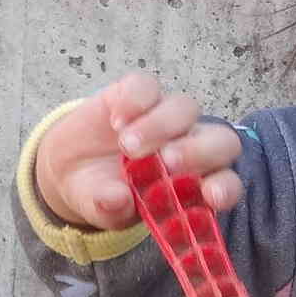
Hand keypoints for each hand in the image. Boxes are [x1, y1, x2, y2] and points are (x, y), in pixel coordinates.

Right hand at [33, 71, 246, 228]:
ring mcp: (167, 117)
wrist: (69, 167)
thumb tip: (117, 199)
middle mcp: (190, 146)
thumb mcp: (102, 209)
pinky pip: (148, 86)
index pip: (226, 182)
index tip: (211, 195)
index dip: (226, 188)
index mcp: (193, 184)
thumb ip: (112, 209)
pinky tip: (116, 121)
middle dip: (199, 150)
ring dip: (160, 126)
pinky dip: (135, 101)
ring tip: (127, 146)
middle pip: (220, 139)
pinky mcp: (139, 93)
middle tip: (167, 162)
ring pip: (185, 108)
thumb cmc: (102, 193)